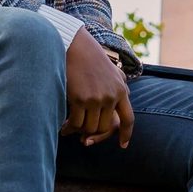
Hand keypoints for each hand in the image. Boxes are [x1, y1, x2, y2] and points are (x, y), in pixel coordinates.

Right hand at [64, 26, 133, 147]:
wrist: (75, 46)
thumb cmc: (91, 57)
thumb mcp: (112, 69)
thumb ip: (120, 82)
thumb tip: (127, 92)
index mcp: (121, 90)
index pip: (128, 118)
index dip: (126, 134)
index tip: (123, 146)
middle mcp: (111, 96)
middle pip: (104, 127)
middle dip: (93, 134)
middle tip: (82, 136)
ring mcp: (96, 98)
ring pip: (90, 127)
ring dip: (78, 131)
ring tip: (69, 129)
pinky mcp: (80, 99)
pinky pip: (76, 123)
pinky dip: (69, 128)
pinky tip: (63, 127)